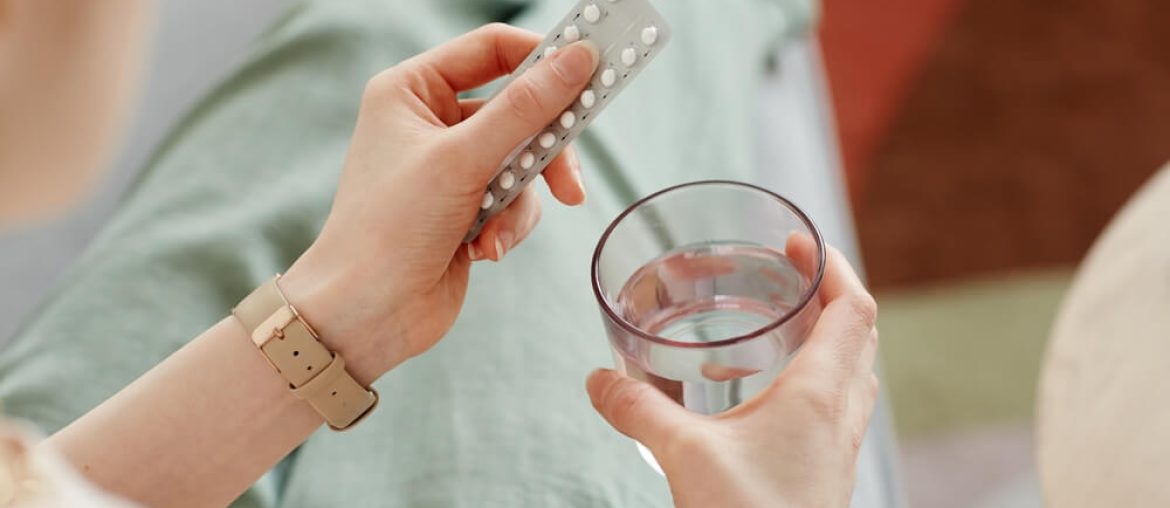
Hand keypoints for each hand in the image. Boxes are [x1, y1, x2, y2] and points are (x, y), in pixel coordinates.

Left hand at [281, 24, 599, 382]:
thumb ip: (526, 108)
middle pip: (519, 109)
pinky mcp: (467, 207)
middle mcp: (431, 121)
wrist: (367, 313)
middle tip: (569, 179)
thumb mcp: (462, 159)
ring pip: (525, 160)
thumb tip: (577, 60)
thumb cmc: (389, 229)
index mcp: (412, 90)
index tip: (591, 70)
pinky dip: (509, 226)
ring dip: (520, 201)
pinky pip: (517, 200)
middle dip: (542, 150)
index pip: (492, 49)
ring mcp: (450, 167)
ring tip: (497, 231)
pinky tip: (485, 251)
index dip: (543, 57)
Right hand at [586, 243, 879, 507]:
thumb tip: (598, 380)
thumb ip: (638, 410)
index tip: (797, 242)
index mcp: (820, 394)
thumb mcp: (684, 456)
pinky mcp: (827, 472)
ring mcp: (839, 446)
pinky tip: (770, 396)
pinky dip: (819, 379)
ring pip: (854, 372)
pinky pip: (839, 406)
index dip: (833, 265)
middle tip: (788, 274)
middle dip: (830, 293)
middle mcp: (841, 415)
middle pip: (860, 334)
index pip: (853, 308)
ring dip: (830, 337)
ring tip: (784, 324)